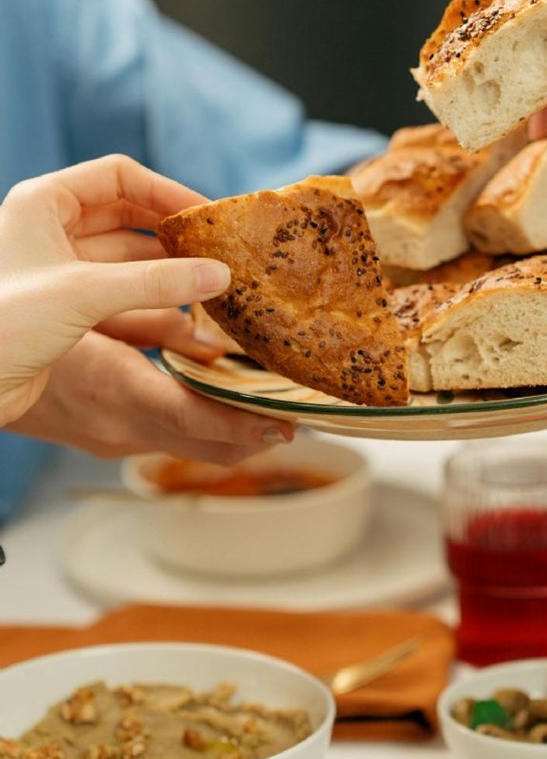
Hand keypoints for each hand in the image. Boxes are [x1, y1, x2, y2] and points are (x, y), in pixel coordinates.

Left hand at [0, 155, 230, 423]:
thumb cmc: (2, 323)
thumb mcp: (84, 293)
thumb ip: (157, 282)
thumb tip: (220, 273)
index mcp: (44, 202)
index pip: (119, 176)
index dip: (166, 190)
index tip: (207, 214)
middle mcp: (50, 229)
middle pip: (127, 215)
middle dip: (171, 232)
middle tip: (216, 249)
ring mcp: (57, 269)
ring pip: (126, 257)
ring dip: (166, 268)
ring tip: (211, 282)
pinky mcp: (63, 308)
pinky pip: (119, 292)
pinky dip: (151, 297)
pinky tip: (184, 311)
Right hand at [10, 330, 292, 463]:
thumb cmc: (30, 328)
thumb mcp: (91, 313)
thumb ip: (148, 315)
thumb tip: (202, 325)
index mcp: (119, 393)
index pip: (196, 422)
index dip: (247, 427)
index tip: (289, 427)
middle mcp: (123, 428)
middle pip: (207, 445)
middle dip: (257, 437)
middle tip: (304, 421)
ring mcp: (116, 439)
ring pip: (193, 445)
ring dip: (235, 433)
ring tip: (278, 411)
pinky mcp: (110, 436)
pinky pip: (172, 436)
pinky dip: (207, 425)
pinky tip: (227, 403)